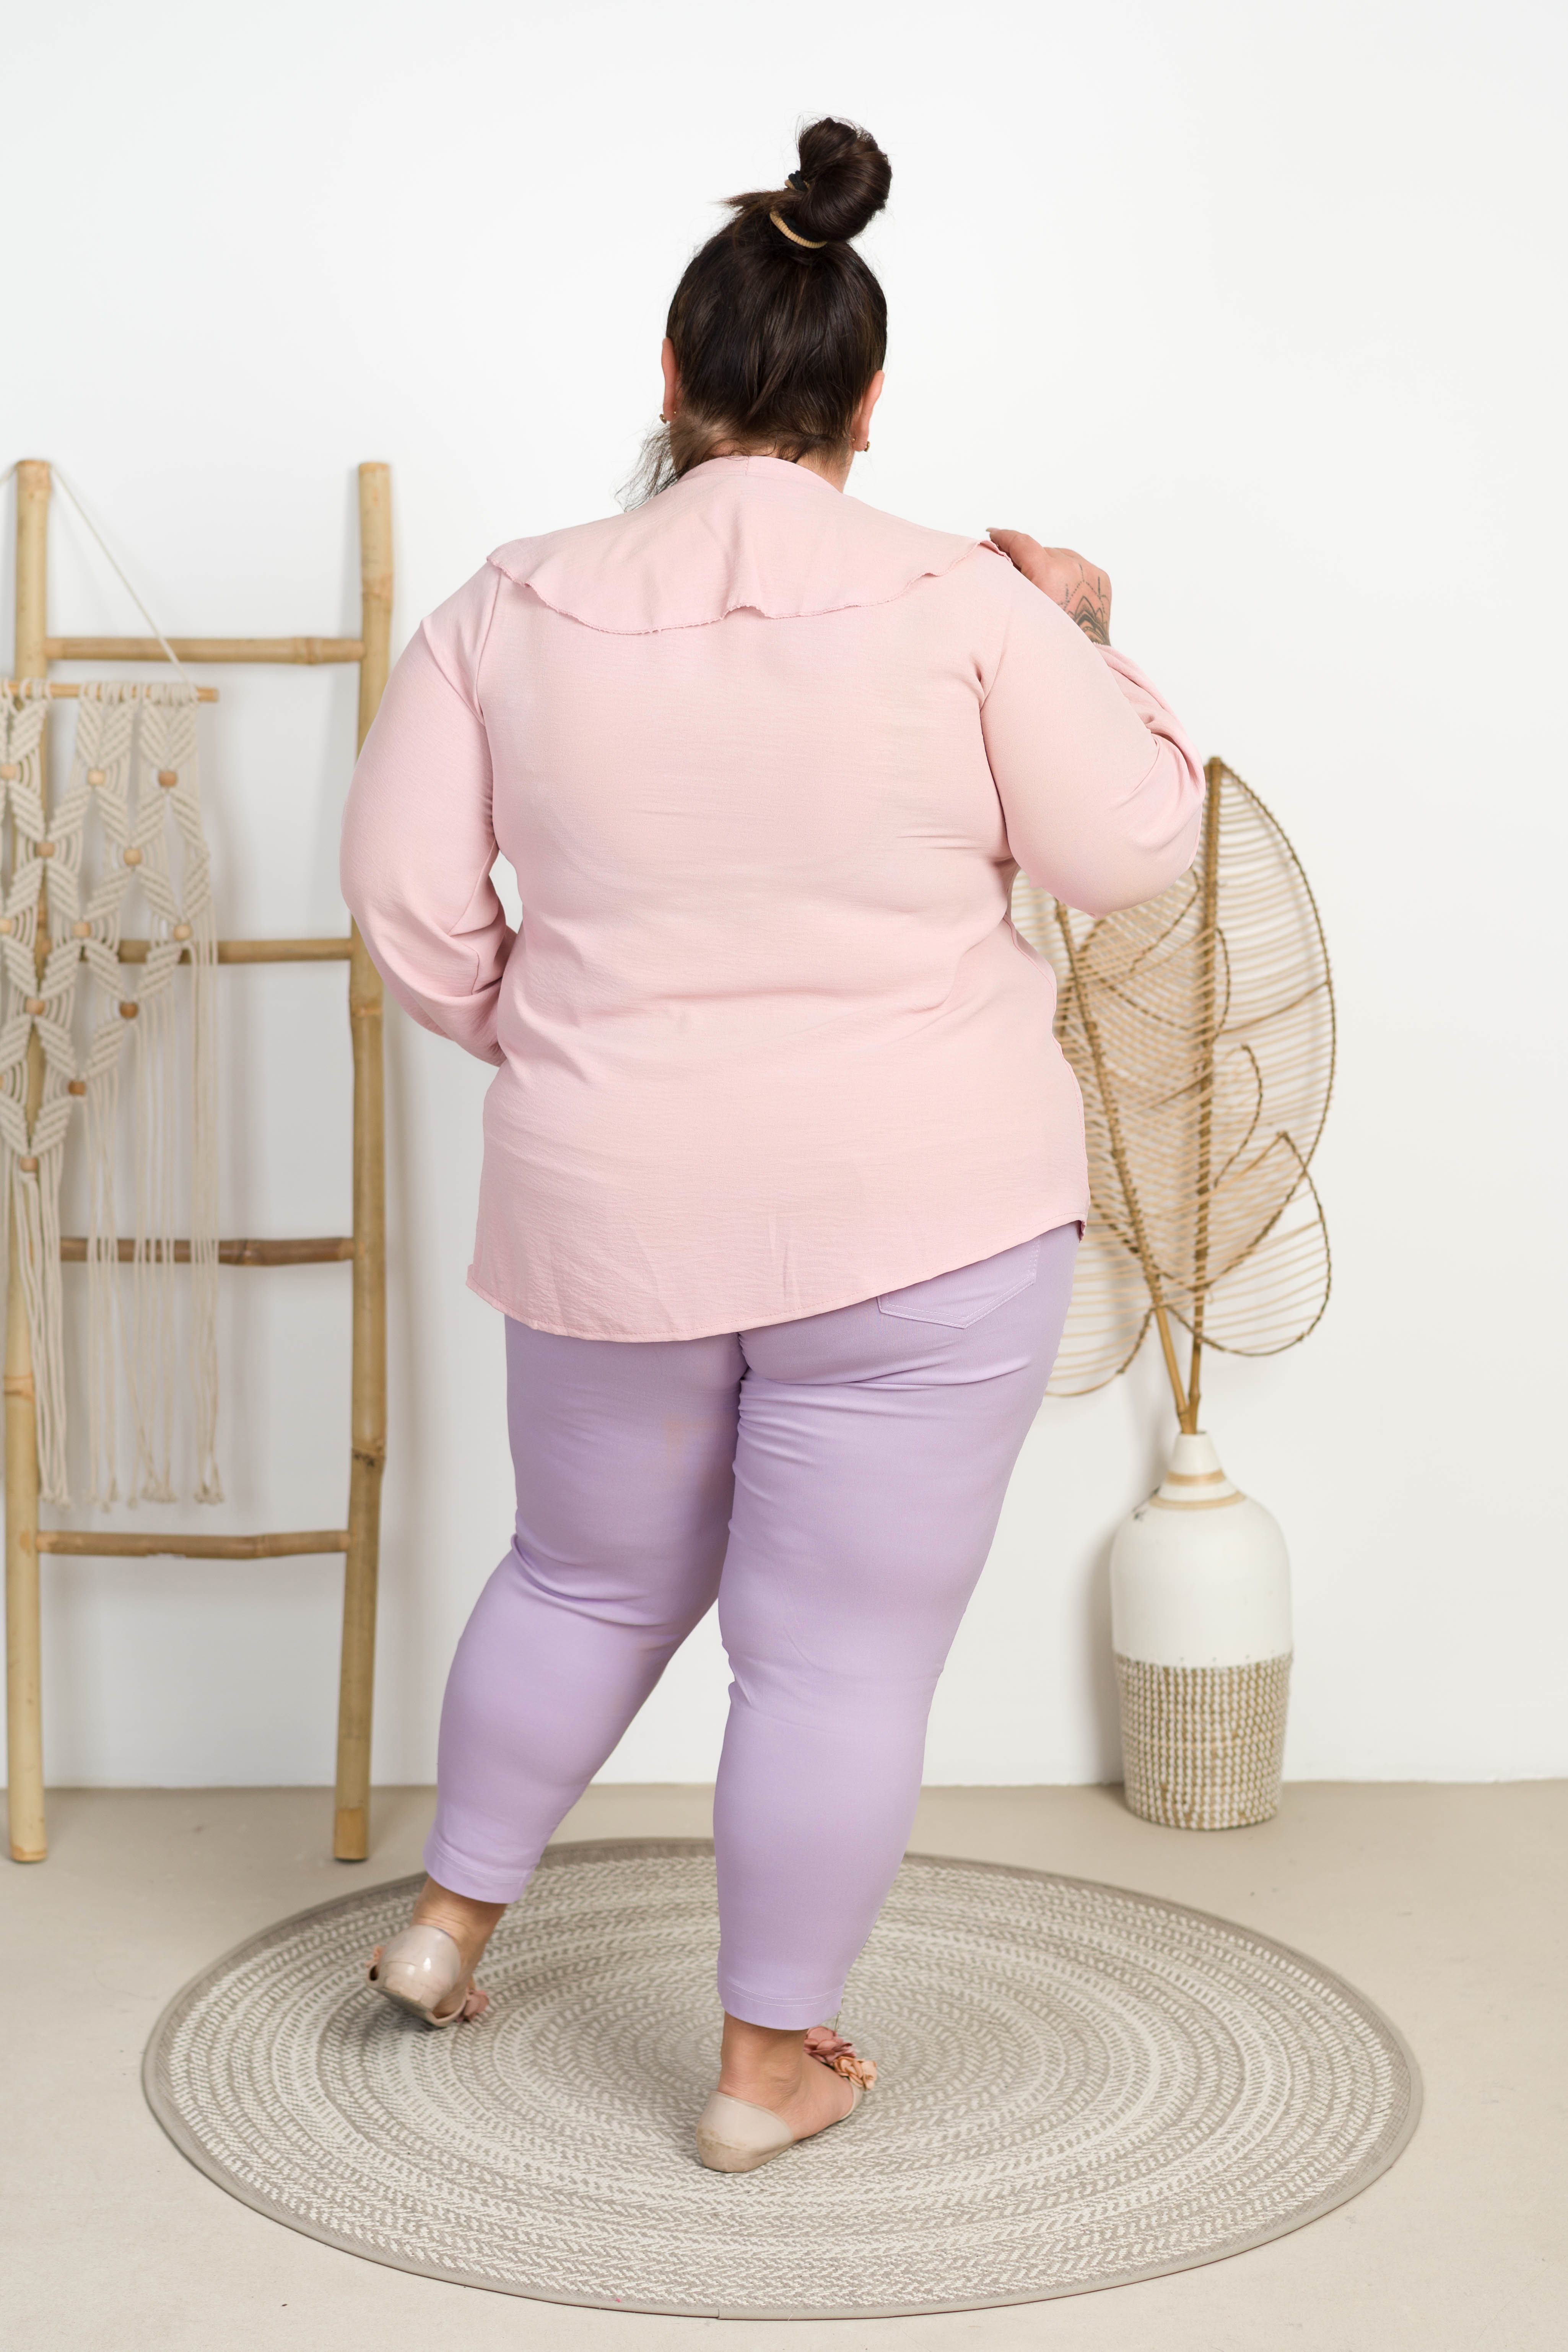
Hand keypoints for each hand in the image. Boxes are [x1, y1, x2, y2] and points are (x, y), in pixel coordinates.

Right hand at [987, 530, 1111, 644]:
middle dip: (1028, 559)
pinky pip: (1079, 565)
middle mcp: (1072, 567)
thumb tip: (997, 555)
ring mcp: (1089, 571)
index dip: (1004, 536)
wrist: (1076, 665)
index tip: (993, 533)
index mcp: (1048, 572)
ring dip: (1049, 565)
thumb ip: (1007, 578)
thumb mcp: (1016, 608)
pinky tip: (1061, 591)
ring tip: (1042, 587)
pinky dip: (1068, 573)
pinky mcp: (1101, 578)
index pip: (1021, 542)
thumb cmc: (1042, 644)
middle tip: (1017, 575)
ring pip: (1060, 556)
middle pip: (1041, 551)